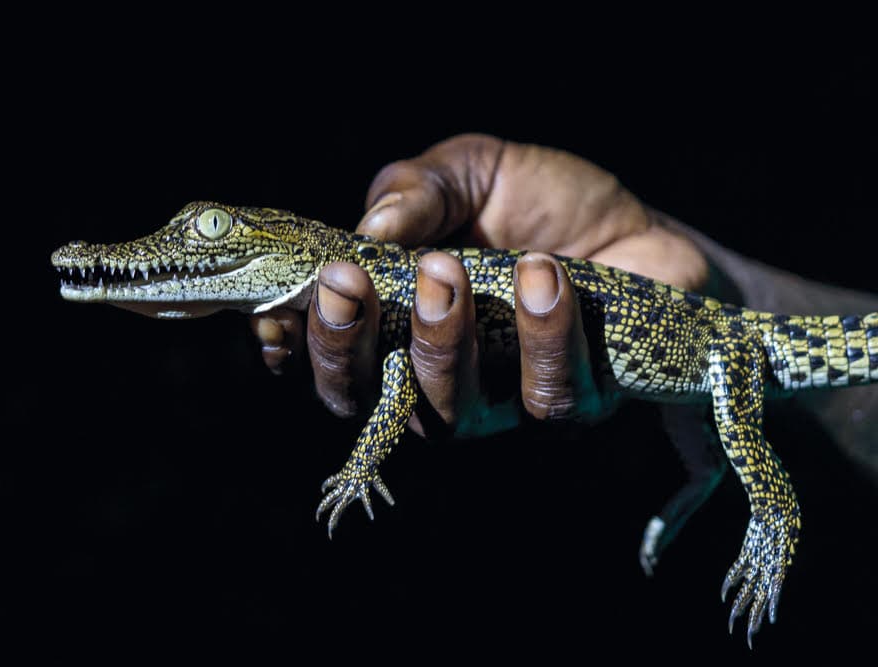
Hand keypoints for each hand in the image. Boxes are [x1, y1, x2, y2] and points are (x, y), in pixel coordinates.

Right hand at [251, 134, 707, 431]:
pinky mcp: (576, 404)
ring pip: (455, 415)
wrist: (640, 222)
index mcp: (402, 326)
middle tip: (353, 282)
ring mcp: (507, 399)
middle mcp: (444, 376)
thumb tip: (372, 226)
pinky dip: (542, 334)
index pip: (336, 360)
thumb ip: (416, 189)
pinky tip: (544, 273)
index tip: (275, 315)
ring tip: (450, 267)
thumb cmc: (540, 201)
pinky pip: (549, 397)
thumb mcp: (469, 170)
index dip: (300, 348)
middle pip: (377, 400)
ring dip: (443, 342)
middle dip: (352, 346)